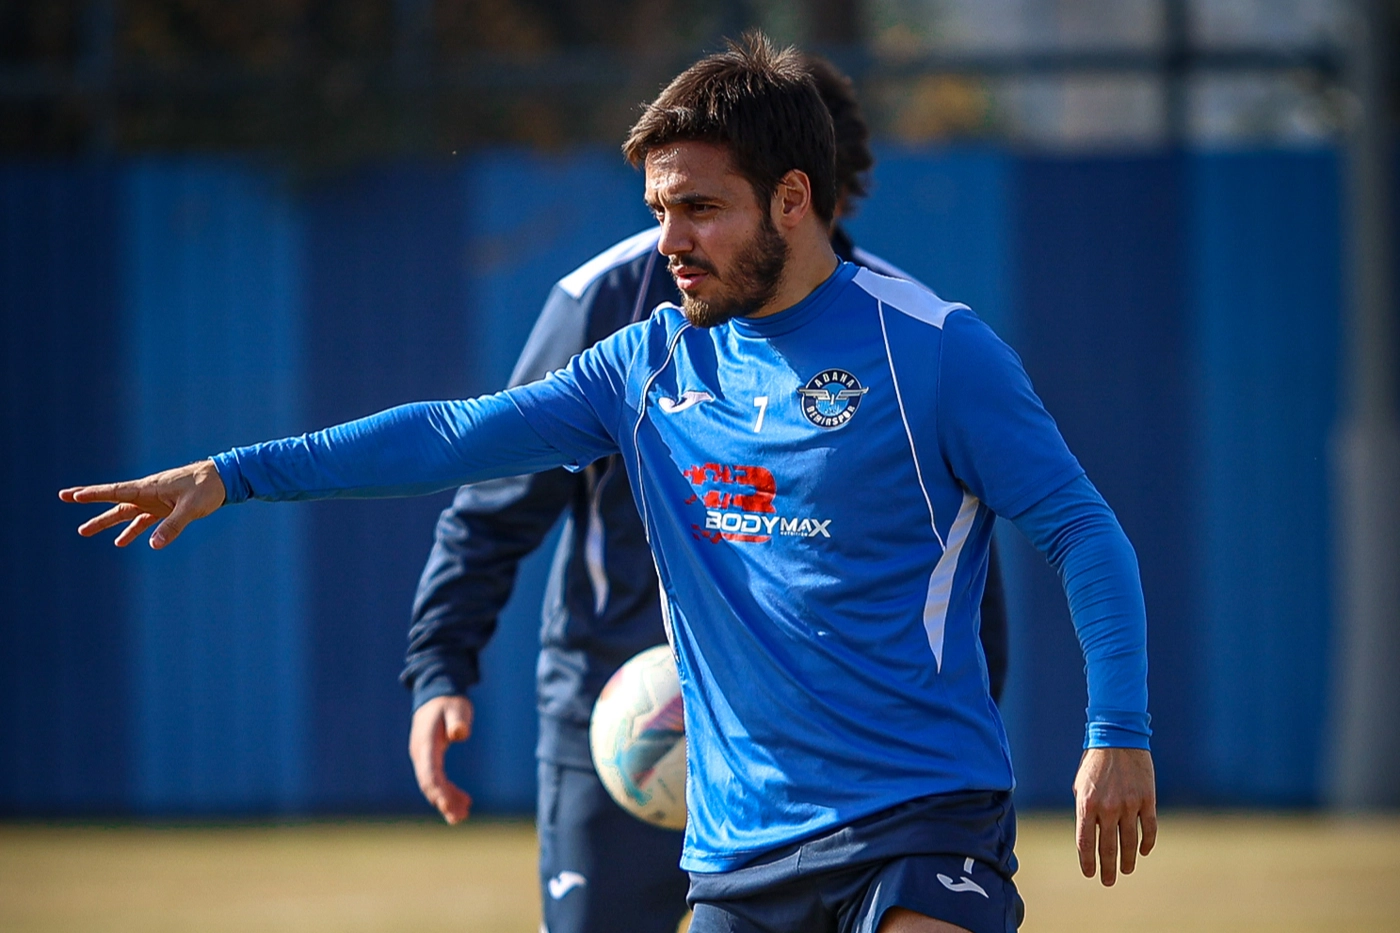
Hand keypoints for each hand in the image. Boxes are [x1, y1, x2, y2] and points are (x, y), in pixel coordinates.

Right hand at [60, 459, 226, 548]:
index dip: (94, 494)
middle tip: (65, 497)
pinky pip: (143, 520)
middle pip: (114, 500)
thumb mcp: (191, 509)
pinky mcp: (165, 508)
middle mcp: (148, 493)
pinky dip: (132, 530)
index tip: (72, 495)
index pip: (116, 491)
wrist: (223, 479)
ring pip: (126, 512)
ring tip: (84, 530)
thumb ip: (172, 527)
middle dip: (90, 501)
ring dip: (107, 521)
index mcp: (150, 488)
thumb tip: (153, 544)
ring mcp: (155, 501)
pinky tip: (122, 541)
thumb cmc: (207, 488)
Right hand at [409, 694, 474, 823]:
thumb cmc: (449, 702)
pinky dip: (447, 793)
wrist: (436, 694)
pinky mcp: (428, 759)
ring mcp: (422, 757)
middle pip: (429, 785)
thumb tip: (459, 734)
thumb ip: (458, 720)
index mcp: (426, 744)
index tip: (449, 806)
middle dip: (443, 802)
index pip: (429, 773)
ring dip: (445, 802)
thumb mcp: (457, 707)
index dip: (439, 791)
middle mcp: (420, 754)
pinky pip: (435, 781)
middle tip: (459, 818)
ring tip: (463, 816)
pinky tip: (463, 801)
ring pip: (431, 786)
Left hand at [1073, 747, 1156, 885]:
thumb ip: (1085, 811)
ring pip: (1129, 842)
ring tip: (1125, 870)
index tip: (1090, 874)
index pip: (1086, 842)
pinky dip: (1146, 843)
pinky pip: (1149, 829)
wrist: (1117, 737)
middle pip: (1108, 847)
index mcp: (1086, 804)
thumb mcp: (1081, 786)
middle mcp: (1107, 808)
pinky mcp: (1147, 800)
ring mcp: (1129, 805)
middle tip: (1108, 882)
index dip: (1088, 861)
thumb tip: (1090, 835)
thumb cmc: (1094, 762)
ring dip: (1127, 860)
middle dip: (1107, 868)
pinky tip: (1143, 852)